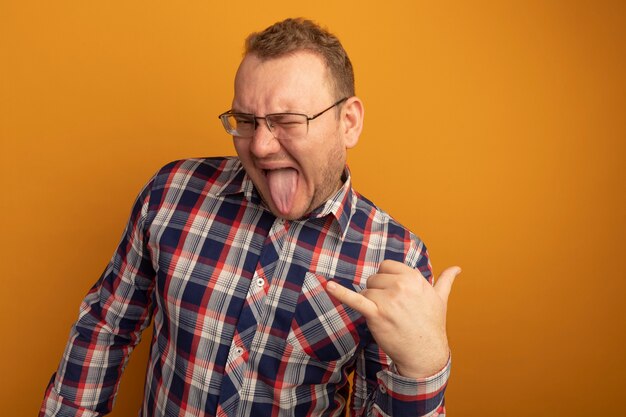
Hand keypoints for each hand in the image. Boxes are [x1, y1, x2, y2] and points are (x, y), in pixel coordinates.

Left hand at [326, 260, 459, 377]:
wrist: (425, 354)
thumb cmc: (432, 326)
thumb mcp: (440, 299)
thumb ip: (445, 280)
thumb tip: (457, 268)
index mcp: (414, 278)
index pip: (386, 267)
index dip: (387, 280)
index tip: (394, 294)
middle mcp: (401, 285)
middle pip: (374, 278)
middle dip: (378, 293)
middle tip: (393, 310)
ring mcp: (388, 299)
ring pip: (365, 291)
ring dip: (371, 304)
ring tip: (387, 318)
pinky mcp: (376, 314)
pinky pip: (355, 299)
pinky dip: (340, 292)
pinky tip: (328, 286)